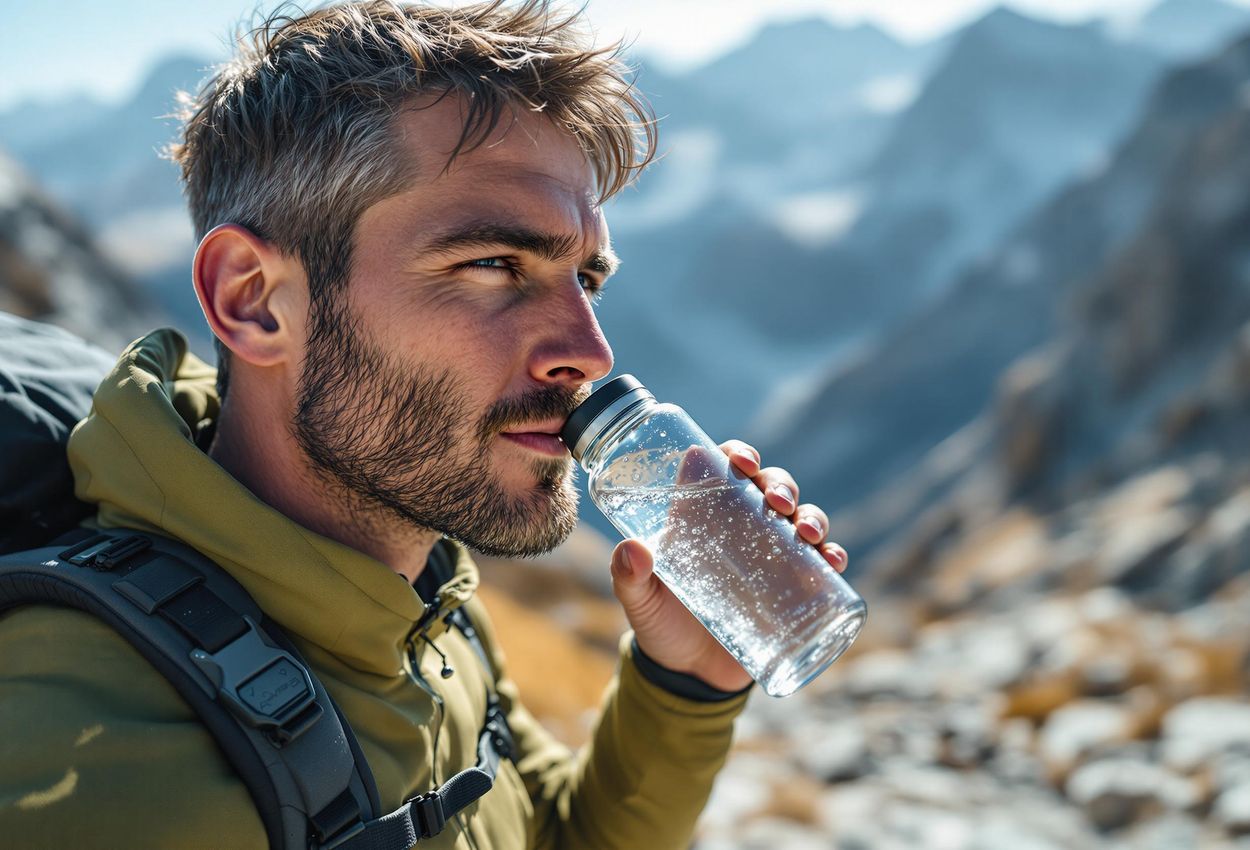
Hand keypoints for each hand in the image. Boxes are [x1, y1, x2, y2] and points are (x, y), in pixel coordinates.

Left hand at [609, 440, 848, 692]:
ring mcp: (770, 557)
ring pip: (800, 519)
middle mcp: (741, 529)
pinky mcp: (792, 589)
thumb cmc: (660, 624)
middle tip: (777, 501)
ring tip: (807, 532)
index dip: (739, 454)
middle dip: (780, 484)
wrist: (688, 675)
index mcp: (703, 517)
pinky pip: (821, 564)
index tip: (743, 461)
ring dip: (811, 515)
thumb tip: (633, 550)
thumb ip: (629, 576)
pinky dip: (832, 556)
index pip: (725, 470)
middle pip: (769, 488)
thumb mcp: (639, 600)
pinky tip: (833, 560)